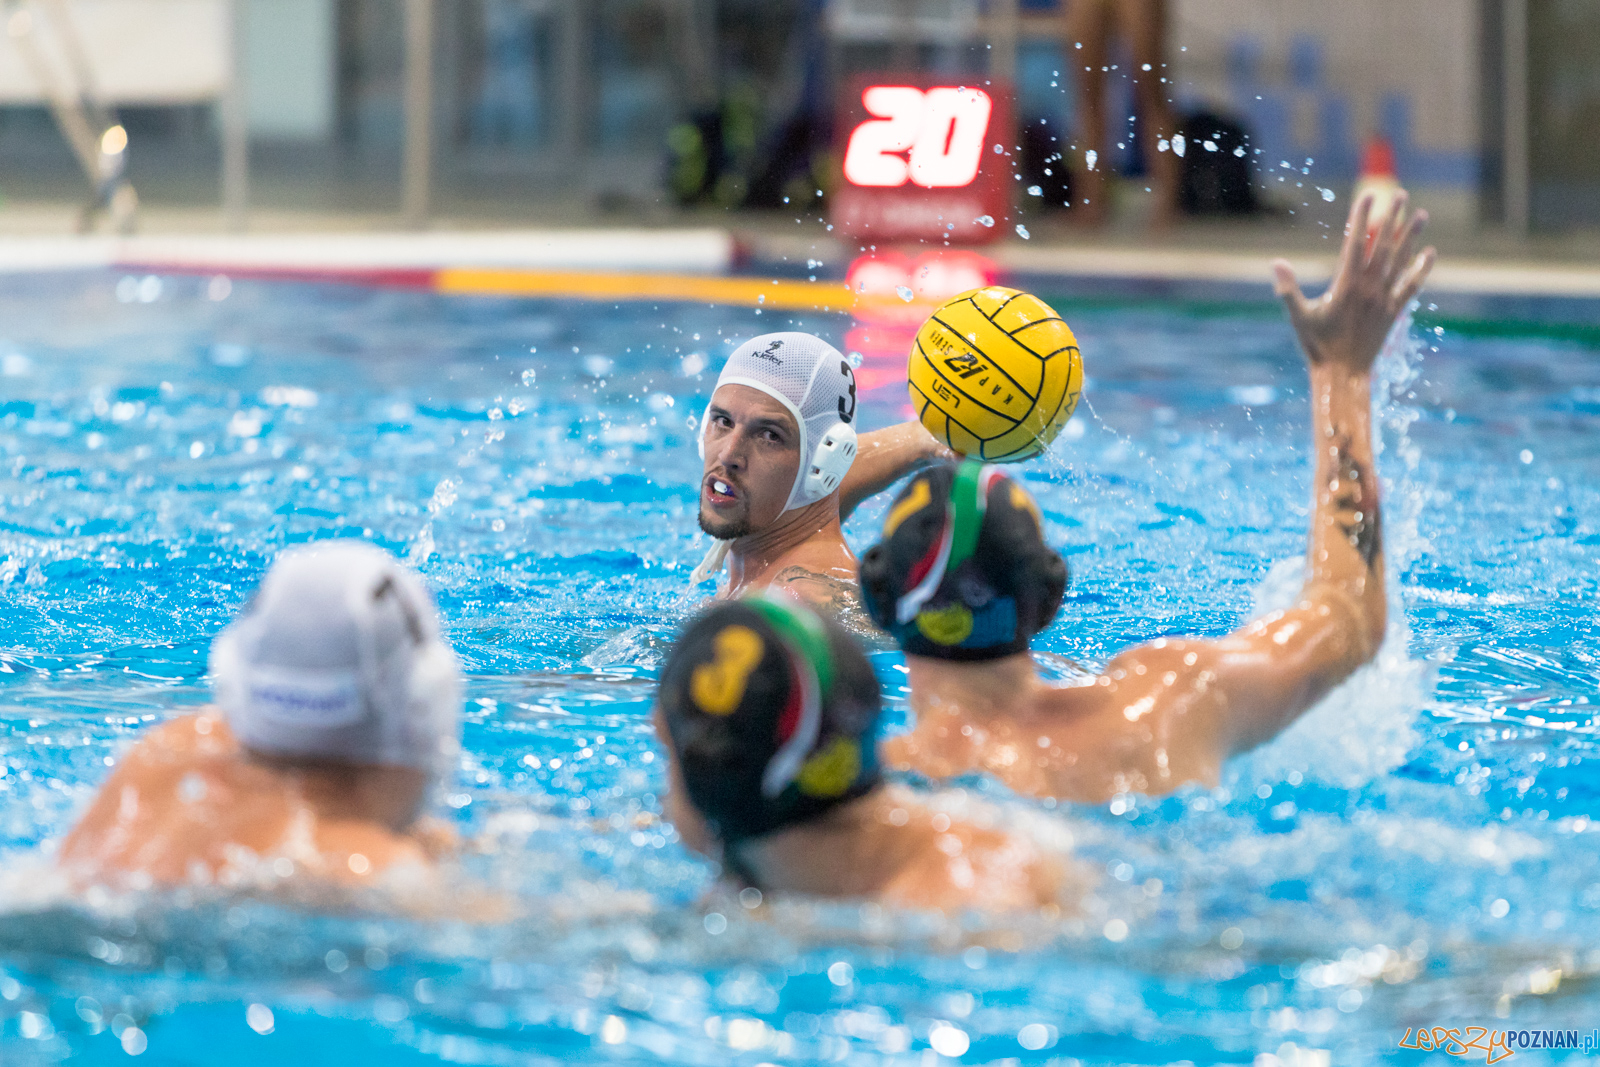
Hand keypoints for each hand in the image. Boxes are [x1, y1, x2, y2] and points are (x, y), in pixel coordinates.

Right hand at [1271, 192, 1435, 373]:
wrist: (1343, 374)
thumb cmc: (1317, 346)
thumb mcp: (1298, 316)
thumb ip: (1288, 289)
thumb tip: (1275, 263)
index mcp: (1345, 285)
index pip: (1355, 243)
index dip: (1360, 218)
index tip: (1366, 197)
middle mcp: (1369, 288)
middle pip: (1383, 245)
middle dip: (1391, 218)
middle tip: (1399, 194)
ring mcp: (1384, 299)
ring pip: (1401, 260)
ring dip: (1411, 236)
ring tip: (1422, 213)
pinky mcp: (1393, 312)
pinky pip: (1411, 286)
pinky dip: (1420, 269)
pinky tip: (1429, 253)